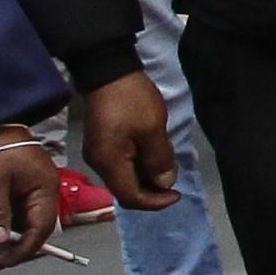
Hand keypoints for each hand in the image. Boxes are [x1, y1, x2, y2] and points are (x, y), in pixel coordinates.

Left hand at [0, 133, 59, 267]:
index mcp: (44, 189)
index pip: (41, 229)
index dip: (23, 250)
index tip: (1, 262)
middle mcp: (43, 191)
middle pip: (37, 229)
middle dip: (15, 249)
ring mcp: (31, 189)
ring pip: (26, 224)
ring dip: (10, 240)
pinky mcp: (18, 188)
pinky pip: (17, 214)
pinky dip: (6, 227)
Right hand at [81, 69, 182, 212]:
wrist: (109, 72)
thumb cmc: (132, 101)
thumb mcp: (153, 130)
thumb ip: (159, 160)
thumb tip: (163, 184)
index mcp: (109, 163)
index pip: (130, 198)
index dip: (155, 202)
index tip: (176, 194)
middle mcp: (99, 164)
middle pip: (127, 190)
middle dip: (153, 188)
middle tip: (174, 174)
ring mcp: (98, 153)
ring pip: (125, 177)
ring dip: (148, 174)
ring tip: (166, 157)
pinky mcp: (102, 143)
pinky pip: (122, 163)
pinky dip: (140, 163)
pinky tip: (154, 149)